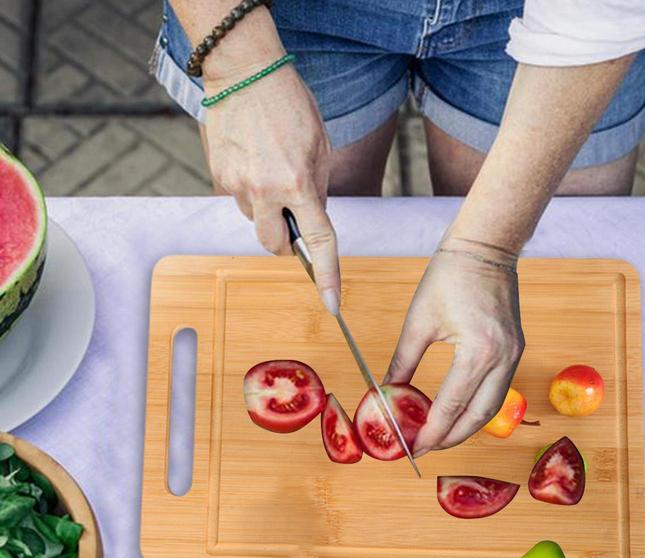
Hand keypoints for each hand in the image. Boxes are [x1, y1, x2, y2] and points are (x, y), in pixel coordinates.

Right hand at [203, 63, 339, 312]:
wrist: (243, 71)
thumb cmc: (288, 104)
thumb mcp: (319, 147)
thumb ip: (317, 190)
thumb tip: (309, 222)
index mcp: (298, 183)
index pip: (318, 242)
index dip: (328, 276)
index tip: (331, 304)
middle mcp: (265, 191)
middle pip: (274, 245)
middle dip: (286, 239)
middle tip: (292, 214)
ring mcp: (237, 186)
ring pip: (256, 221)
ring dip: (267, 209)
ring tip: (270, 170)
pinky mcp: (218, 177)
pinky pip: (239, 200)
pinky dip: (250, 190)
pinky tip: (254, 161)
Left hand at [385, 239, 524, 454]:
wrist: (486, 247)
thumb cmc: (450, 275)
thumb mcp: (418, 321)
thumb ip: (402, 362)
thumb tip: (386, 393)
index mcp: (478, 351)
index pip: (452, 406)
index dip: (431, 432)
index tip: (414, 449)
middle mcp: (502, 359)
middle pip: (478, 417)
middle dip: (451, 438)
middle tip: (425, 448)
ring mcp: (514, 355)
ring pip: (492, 409)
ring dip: (466, 427)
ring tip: (439, 436)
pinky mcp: (515, 350)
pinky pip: (497, 391)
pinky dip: (476, 407)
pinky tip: (457, 412)